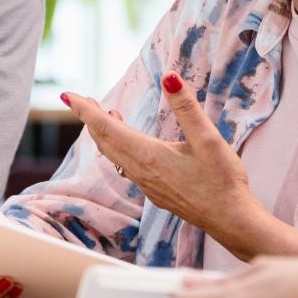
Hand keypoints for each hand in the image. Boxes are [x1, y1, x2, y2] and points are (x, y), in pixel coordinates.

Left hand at [64, 72, 264, 245]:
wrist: (230, 220)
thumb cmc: (222, 181)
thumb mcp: (207, 139)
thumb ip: (186, 107)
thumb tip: (169, 77)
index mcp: (147, 155)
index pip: (106, 128)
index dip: (85, 110)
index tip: (67, 95)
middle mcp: (140, 171)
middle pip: (104, 141)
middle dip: (90, 118)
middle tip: (82, 99)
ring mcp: (146, 184)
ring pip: (114, 155)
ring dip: (105, 134)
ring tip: (104, 114)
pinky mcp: (155, 192)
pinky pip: (125, 166)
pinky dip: (118, 148)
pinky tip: (130, 143)